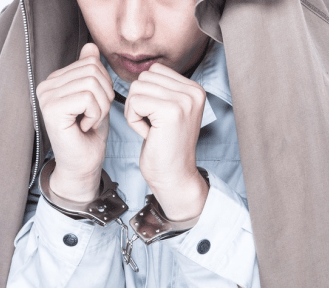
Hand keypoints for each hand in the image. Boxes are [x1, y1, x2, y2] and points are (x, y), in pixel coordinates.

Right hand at [36, 43, 114, 201]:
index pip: (91, 64)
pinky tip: (84, 127)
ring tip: (89, 122)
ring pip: (92, 84)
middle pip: (93, 71)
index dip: (104, 87)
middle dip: (104, 96)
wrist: (83, 165)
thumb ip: (91, 73)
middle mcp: (46, 85)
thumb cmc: (89, 136)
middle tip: (93, 117)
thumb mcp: (96, 99)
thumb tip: (90, 47)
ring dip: (100, 108)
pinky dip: (95, 114)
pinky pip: (87, 97)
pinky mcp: (52, 108)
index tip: (94, 109)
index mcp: (55, 81)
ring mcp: (46, 96)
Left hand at [125, 63, 208, 220]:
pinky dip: (134, 120)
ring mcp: (184, 100)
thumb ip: (161, 89)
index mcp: (195, 89)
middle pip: (144, 77)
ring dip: (135, 111)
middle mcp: (194, 91)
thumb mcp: (168, 111)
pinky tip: (149, 134)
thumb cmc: (165, 148)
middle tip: (154, 126)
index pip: (155, 71)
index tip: (159, 119)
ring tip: (152, 130)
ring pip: (137, 88)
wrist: (174, 177)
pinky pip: (134, 102)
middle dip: (139, 102)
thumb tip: (142, 72)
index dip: (147, 95)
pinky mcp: (171, 111)